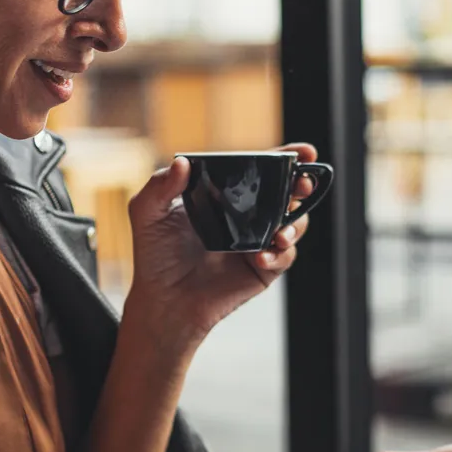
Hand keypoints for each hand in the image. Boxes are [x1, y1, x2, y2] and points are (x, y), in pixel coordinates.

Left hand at [126, 144, 318, 344]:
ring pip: (294, 224)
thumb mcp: (148, 213)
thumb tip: (182, 163)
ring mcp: (257, 241)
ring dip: (295, 223)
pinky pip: (284, 257)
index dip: (285, 158)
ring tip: (281, 232)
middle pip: (286, 193)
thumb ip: (160, 185)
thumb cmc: (155, 255)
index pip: (259, 169)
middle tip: (301, 184)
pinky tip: (262, 256)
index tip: (303, 152)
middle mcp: (245, 215)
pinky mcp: (263, 269)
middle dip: (301, 184)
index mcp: (224, 194)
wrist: (163, 299)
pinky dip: (280, 254)